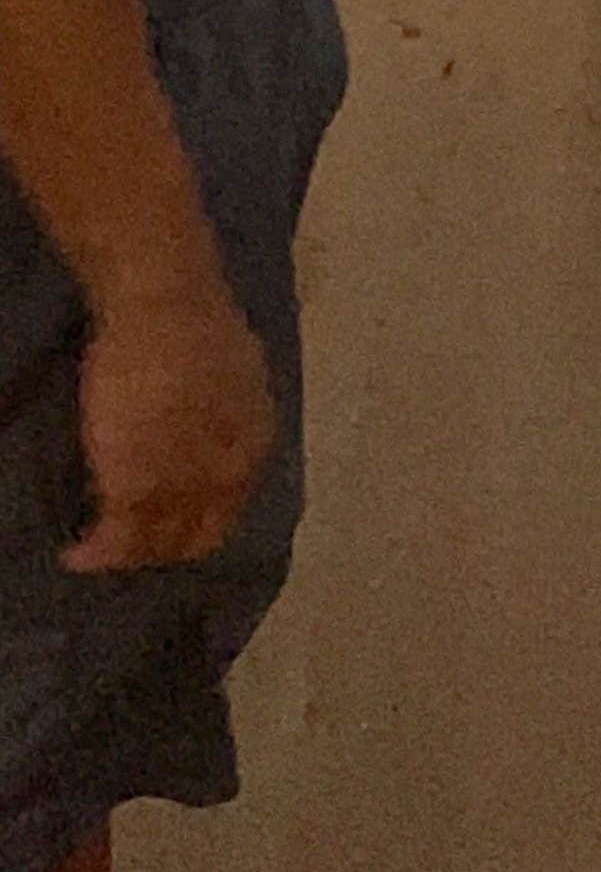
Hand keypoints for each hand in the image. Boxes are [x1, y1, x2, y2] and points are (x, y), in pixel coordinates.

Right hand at [54, 304, 225, 571]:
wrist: (167, 314)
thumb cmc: (196, 329)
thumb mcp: (236, 379)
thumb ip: (224, 416)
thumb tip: (209, 424)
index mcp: (252, 448)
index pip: (227, 508)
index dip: (196, 524)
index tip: (167, 526)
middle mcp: (225, 477)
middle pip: (196, 535)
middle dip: (162, 547)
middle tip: (128, 547)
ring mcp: (180, 483)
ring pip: (154, 543)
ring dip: (125, 556)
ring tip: (98, 557)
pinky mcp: (133, 484)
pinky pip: (117, 535)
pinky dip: (96, 552)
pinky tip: (77, 556)